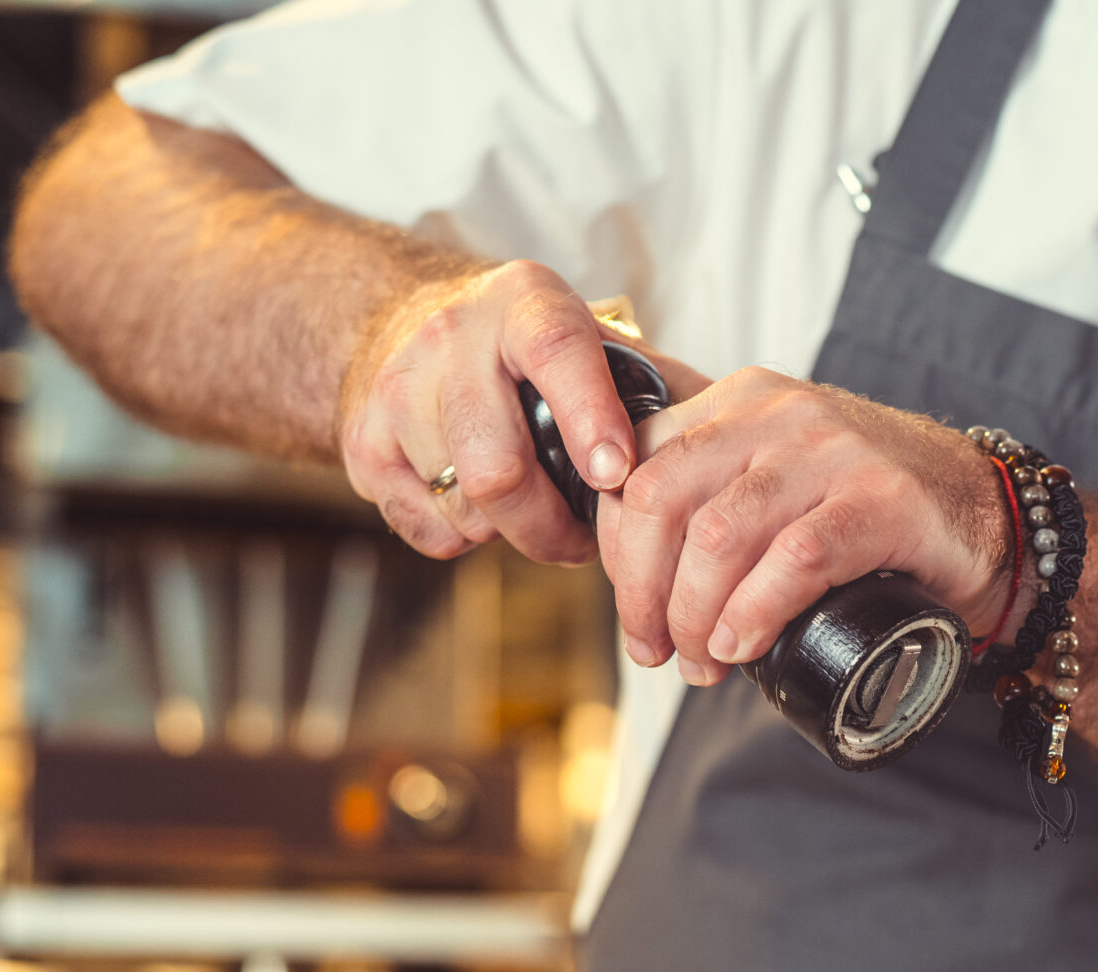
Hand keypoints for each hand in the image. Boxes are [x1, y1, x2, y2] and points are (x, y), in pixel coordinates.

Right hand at [336, 260, 705, 563]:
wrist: (398, 323)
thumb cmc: (527, 350)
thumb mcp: (589, 337)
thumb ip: (654, 382)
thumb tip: (736, 438)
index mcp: (524, 303)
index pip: (557, 352)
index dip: (588, 418)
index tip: (615, 475)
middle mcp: (450, 337)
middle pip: (497, 466)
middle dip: (551, 524)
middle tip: (586, 541)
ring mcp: (397, 390)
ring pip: (465, 505)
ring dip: (514, 534)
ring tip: (541, 521)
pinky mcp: (360, 441)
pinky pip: (426, 528)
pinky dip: (465, 539)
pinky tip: (486, 514)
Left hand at [598, 367, 1011, 678]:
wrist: (995, 519)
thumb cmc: (882, 515)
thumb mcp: (786, 483)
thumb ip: (720, 503)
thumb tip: (643, 583)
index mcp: (743, 402)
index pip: (638, 466)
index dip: (619, 552)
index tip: (636, 614)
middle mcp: (780, 413)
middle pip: (661, 499)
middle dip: (644, 591)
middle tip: (658, 651)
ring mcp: (833, 450)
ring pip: (719, 533)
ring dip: (695, 614)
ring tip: (704, 662)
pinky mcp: (882, 498)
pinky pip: (795, 558)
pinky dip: (755, 613)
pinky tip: (745, 646)